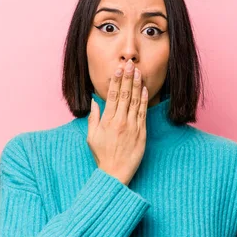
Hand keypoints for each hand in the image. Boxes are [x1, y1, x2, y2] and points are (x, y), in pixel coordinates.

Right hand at [87, 59, 148, 185]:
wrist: (115, 173)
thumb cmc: (102, 156)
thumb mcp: (91, 137)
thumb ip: (93, 118)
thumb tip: (94, 102)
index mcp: (107, 121)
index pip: (112, 96)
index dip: (115, 81)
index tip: (117, 70)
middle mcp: (120, 121)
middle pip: (124, 95)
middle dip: (127, 78)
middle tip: (129, 64)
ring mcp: (132, 126)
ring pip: (135, 101)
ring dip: (137, 85)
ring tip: (138, 72)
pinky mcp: (141, 133)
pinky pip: (143, 112)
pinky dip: (144, 100)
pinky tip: (144, 89)